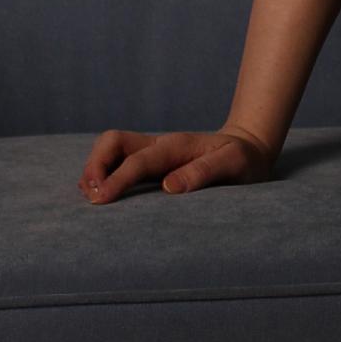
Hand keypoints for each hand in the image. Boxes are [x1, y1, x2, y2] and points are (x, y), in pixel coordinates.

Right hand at [78, 124, 276, 203]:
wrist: (248, 148)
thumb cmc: (242, 159)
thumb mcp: (233, 164)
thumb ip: (204, 172)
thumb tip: (168, 187)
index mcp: (175, 146)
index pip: (137, 161)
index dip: (116, 180)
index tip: (101, 200)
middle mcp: (158, 146)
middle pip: (112, 141)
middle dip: (94, 165)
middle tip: (93, 197)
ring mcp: (151, 153)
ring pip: (110, 149)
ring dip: (94, 169)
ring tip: (92, 198)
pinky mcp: (150, 163)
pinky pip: (117, 162)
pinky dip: (102, 175)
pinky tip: (102, 194)